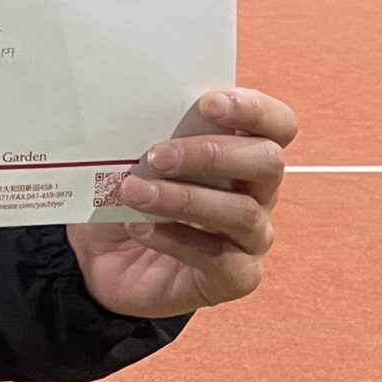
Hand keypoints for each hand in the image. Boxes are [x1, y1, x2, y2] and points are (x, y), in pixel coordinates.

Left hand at [66, 87, 296, 320]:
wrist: (104, 261)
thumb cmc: (128, 198)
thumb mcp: (132, 160)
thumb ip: (149, 135)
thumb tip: (136, 110)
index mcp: (243, 153)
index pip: (277, 125)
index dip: (253, 109)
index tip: (207, 103)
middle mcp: (259, 194)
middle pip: (268, 162)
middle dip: (210, 153)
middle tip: (156, 156)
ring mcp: (251, 238)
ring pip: (242, 211)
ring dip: (183, 198)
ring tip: (133, 193)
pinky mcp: (236, 277)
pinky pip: (218, 257)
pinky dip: (174, 238)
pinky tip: (139, 227)